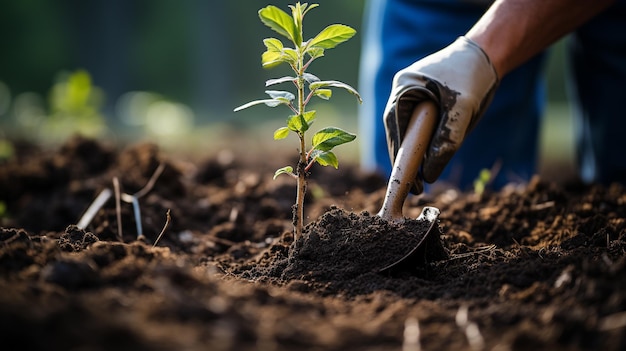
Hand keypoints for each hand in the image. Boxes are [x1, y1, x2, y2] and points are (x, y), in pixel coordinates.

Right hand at [383, 36, 497, 192]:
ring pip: (409, 132)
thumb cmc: (473, 76)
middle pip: (398, 133)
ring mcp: (411, 96)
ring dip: (415, 154)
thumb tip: (429, 174)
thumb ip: (446, 142)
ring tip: (422, 179)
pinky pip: (419, 128)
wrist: (488, 55)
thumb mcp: (462, 110)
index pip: (395, 129)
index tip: (405, 181)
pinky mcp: (423, 102)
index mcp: (403, 87)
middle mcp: (402, 92)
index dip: (399, 157)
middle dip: (406, 159)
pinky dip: (424, 144)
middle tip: (415, 187)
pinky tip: (429, 161)